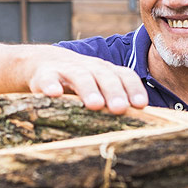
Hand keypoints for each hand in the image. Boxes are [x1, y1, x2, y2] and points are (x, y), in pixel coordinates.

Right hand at [28, 46, 147, 113]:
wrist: (44, 62)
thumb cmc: (80, 82)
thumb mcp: (100, 86)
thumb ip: (117, 100)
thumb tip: (144, 124)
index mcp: (107, 71)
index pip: (125, 75)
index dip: (134, 88)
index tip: (141, 105)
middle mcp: (90, 68)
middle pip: (105, 76)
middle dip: (114, 91)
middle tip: (120, 108)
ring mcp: (67, 70)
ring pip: (80, 76)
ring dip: (89, 89)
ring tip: (95, 104)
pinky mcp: (44, 75)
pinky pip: (48, 79)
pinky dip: (50, 85)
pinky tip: (53, 94)